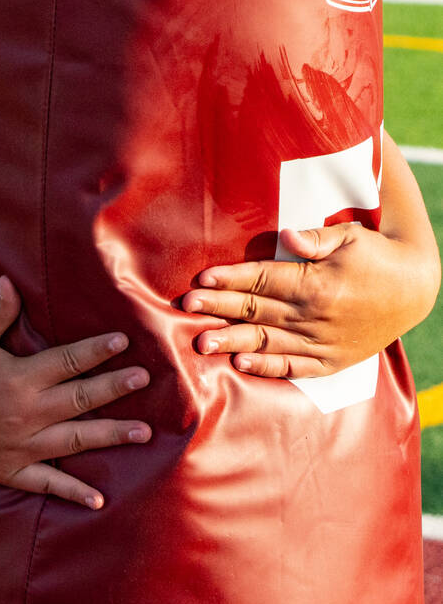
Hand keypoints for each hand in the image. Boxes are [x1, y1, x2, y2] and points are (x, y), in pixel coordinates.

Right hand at [0, 276, 150, 509]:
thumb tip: (9, 281)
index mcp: (18, 377)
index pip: (66, 361)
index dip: (96, 350)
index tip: (123, 340)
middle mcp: (24, 412)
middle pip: (79, 399)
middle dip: (114, 388)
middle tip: (144, 379)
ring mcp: (20, 444)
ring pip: (73, 440)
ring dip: (110, 436)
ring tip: (143, 433)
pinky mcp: (12, 470)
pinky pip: (46, 483)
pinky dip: (71, 493)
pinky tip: (98, 500)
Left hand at [182, 221, 433, 378]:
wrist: (416, 290)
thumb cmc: (376, 255)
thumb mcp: (350, 237)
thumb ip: (313, 239)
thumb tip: (284, 235)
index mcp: (317, 284)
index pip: (263, 281)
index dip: (230, 279)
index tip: (202, 279)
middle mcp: (315, 316)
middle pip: (257, 311)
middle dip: (218, 308)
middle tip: (186, 307)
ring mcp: (323, 342)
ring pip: (268, 342)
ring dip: (232, 341)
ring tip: (201, 342)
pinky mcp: (331, 361)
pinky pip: (294, 367)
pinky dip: (267, 367)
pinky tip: (240, 364)